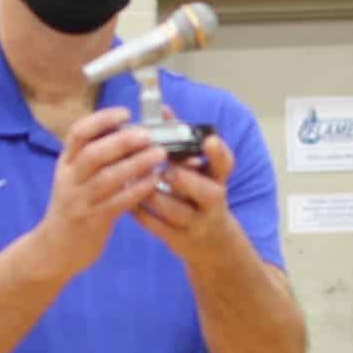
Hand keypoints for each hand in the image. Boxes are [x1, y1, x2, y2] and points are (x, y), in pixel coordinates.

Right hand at [37, 107, 166, 278]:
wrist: (55, 248)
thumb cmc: (73, 207)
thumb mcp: (75, 178)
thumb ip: (95, 159)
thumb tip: (129, 133)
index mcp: (65, 163)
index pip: (77, 134)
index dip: (101, 120)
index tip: (125, 113)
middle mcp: (69, 179)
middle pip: (93, 154)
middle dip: (121, 141)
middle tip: (147, 134)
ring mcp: (79, 201)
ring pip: (107, 178)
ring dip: (135, 164)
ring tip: (158, 154)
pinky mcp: (92, 221)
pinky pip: (117, 203)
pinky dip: (136, 190)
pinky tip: (153, 181)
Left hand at [134, 134, 241, 259]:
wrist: (210, 242)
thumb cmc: (198, 195)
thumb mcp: (199, 171)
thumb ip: (181, 141)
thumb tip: (162, 109)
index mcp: (218, 180)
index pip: (225, 165)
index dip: (219, 153)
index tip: (209, 140)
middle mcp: (213, 202)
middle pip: (205, 191)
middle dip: (181, 178)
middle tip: (162, 168)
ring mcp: (197, 224)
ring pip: (174, 209)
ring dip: (151, 193)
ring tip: (133, 177)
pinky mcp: (178, 240)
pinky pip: (156, 226)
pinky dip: (139, 210)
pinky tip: (126, 197)